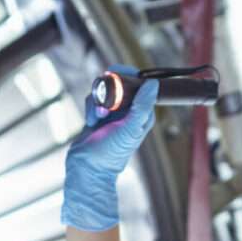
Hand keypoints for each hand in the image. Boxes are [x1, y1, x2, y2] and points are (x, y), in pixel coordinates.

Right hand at [60, 66, 159, 231]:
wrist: (88, 167)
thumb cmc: (112, 152)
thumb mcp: (130, 128)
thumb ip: (142, 106)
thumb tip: (152, 83)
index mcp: (142, 113)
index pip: (140, 84)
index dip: (128, 75)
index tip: (114, 73)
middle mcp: (129, 111)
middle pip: (120, 84)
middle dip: (108, 90)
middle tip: (103, 101)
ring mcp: (112, 113)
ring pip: (104, 91)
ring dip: (97, 101)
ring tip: (97, 117)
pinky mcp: (98, 116)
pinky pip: (93, 100)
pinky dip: (90, 108)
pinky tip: (90, 122)